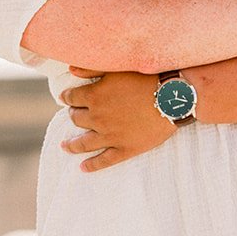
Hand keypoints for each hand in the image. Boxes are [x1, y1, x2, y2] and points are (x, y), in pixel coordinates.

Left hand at [60, 69, 177, 171]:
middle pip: (76, 119)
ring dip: (71, 145)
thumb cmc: (146, 77)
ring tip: (64, 146)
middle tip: (73, 114)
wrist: (172, 98)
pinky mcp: (125, 149)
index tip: (66, 98)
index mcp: (95, 96)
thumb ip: (91, 68)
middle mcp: (98, 118)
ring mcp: (110, 136)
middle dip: (73, 115)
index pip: (72, 98)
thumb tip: (70, 69)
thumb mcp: (117, 67)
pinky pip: (104, 160)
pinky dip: (92, 165)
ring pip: (84, 143)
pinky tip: (83, 168)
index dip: (68, 97)